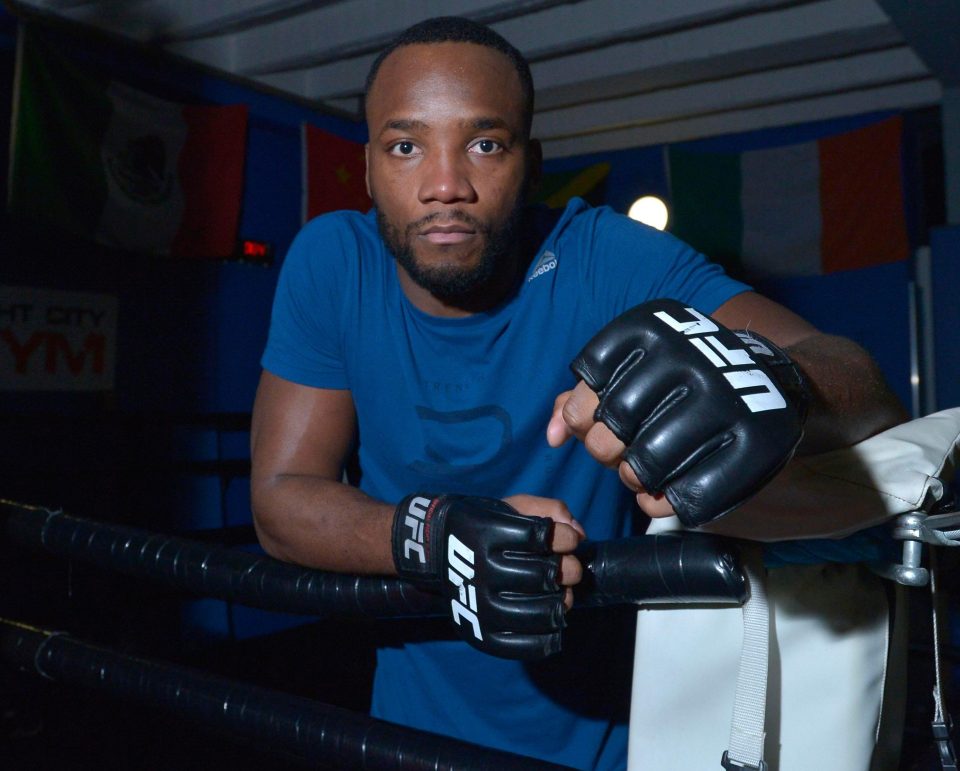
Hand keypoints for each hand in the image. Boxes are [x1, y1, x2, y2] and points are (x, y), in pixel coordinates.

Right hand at [391, 493, 582, 659]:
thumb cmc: (484, 526)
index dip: (565, 537)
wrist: (434, 551)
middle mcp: (479, 568)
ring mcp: (478, 604)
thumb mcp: (510, 505)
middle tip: (568, 568)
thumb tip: (578, 534)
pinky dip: (549, 638)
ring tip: (561, 594)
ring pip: (539, 610)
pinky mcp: (480, 634)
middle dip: (568, 569)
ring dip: (562, 602)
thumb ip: (548, 509)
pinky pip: (524, 645)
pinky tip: (554, 624)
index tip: (568, 539)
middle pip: (544, 575)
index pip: (541, 537)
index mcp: (485, 531)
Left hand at [559, 299, 808, 526]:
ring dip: (632, 479)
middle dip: (603, 451)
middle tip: (619, 454)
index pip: (589, 384)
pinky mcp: (754, 444)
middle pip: (612, 428)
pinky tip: (660, 494)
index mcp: (654, 328)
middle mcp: (689, 358)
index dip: (581, 416)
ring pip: (645, 465)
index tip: (597, 423)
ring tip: (640, 473)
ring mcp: (724, 400)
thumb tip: (552, 435)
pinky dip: (661, 503)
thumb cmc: (680, 380)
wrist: (770, 380)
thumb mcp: (633, 370)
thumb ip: (584, 396)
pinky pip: (687, 495)